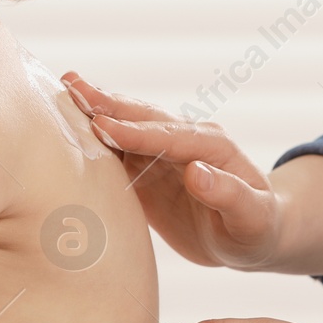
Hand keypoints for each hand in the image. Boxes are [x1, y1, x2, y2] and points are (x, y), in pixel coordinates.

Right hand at [61, 72, 286, 269]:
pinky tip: (68, 124)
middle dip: (109, 104)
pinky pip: (118, 150)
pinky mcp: (147, 169)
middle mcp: (186, 141)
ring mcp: (164, 153)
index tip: (103, 126)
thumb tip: (197, 173)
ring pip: (127, 127)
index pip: (170, 137)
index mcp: (213, 147)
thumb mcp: (252, 218)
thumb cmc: (257, 228)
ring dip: (97, 110)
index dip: (136, 132)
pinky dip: (93, 136)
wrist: (250, 236)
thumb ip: (229, 195)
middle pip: (143, 118)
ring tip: (65, 89)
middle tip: (72, 87)